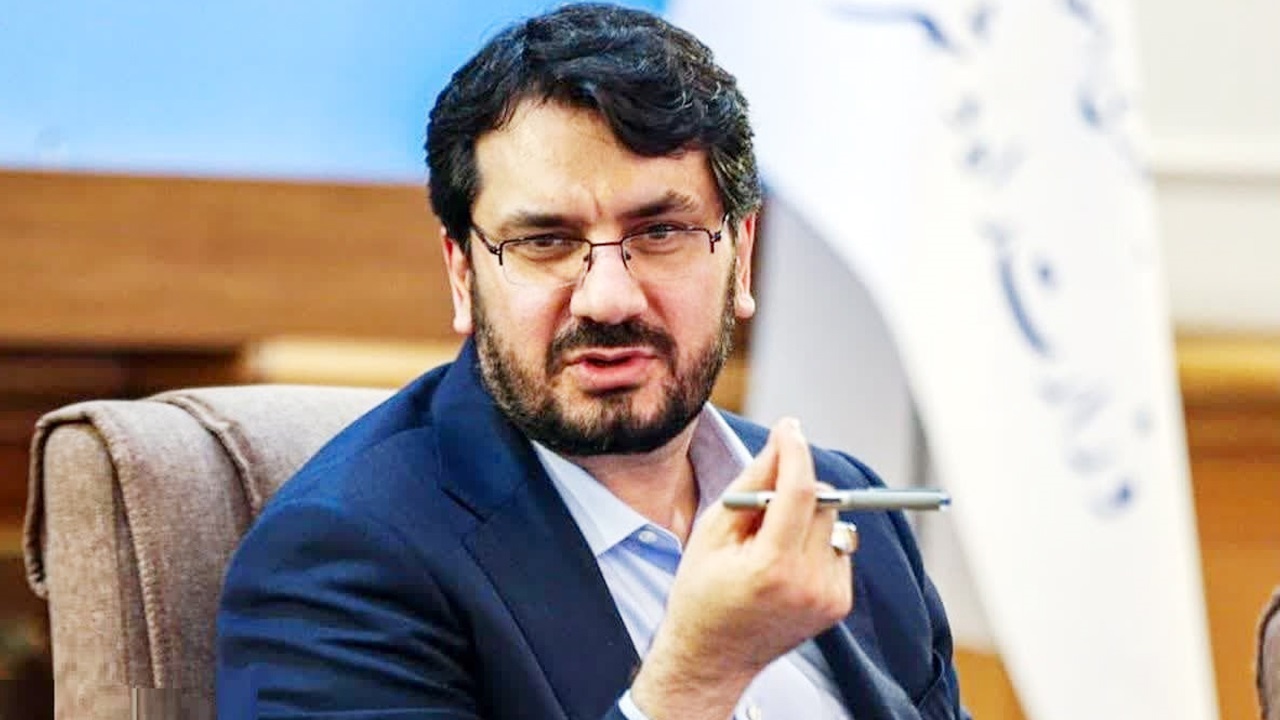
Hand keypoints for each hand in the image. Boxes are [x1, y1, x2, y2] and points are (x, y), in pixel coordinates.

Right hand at [630, 418, 853, 719]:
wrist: (711, 658)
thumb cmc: (701, 591)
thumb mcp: (712, 531)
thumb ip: (751, 483)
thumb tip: (782, 440)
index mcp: (771, 566)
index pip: (801, 491)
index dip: (796, 452)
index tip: (789, 427)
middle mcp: (808, 583)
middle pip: (824, 502)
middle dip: (797, 486)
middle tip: (762, 501)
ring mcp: (828, 597)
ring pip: (834, 523)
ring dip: (807, 516)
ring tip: (769, 542)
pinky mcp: (838, 603)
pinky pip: (837, 548)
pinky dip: (814, 542)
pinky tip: (783, 564)